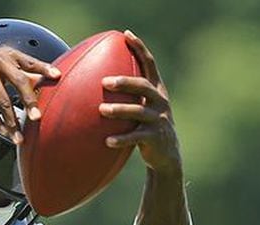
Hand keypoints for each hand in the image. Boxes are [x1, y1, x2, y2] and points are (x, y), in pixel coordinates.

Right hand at [0, 47, 60, 142]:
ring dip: (11, 122)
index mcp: (7, 55)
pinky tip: (2, 131)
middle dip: (29, 102)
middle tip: (37, 117)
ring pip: (2, 101)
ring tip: (18, 136)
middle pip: (19, 83)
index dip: (45, 69)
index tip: (58, 76)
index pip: (30, 62)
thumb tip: (38, 84)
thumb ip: (14, 72)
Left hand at [100, 30, 181, 177]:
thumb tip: (93, 81)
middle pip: (143, 86)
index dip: (139, 49)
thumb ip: (126, 95)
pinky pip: (136, 137)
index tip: (126, 35)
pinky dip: (122, 139)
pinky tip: (106, 141)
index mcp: (155, 90)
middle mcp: (160, 101)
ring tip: (101, 110)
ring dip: (120, 110)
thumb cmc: (144, 126)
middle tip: (105, 82)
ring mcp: (159, 119)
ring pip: (139, 111)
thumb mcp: (140, 107)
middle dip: (125, 82)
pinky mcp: (156, 138)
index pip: (149, 65)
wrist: (166, 154)